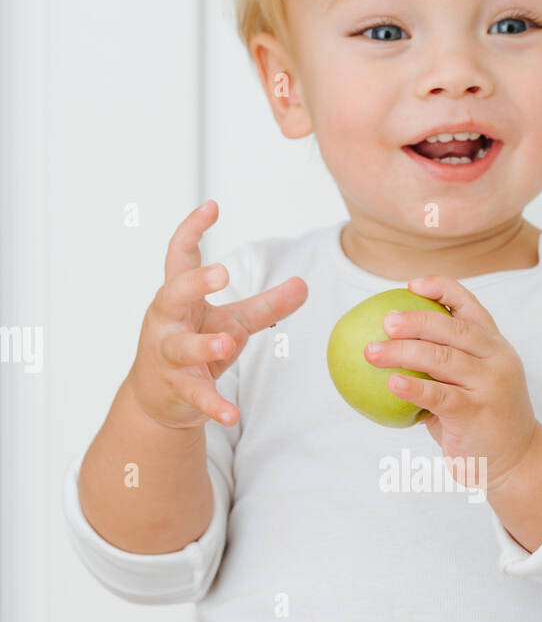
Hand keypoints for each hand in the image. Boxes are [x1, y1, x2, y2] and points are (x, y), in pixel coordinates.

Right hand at [127, 200, 307, 429]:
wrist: (158, 398)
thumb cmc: (196, 346)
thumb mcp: (233, 322)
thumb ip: (267, 305)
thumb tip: (304, 284)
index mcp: (179, 298)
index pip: (180, 257)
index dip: (192, 230)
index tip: (211, 207)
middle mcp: (168, 321)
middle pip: (173, 294)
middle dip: (194, 283)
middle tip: (221, 273)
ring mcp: (169, 356)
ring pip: (183, 347)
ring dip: (204, 345)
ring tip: (226, 343)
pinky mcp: (178, 389)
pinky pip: (197, 396)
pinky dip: (215, 406)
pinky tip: (232, 415)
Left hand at [363, 274, 539, 490]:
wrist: (517, 460)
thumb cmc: (482, 418)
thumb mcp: (473, 383)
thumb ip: (445, 364)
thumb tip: (389, 344)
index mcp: (495, 346)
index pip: (470, 306)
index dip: (441, 289)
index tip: (410, 285)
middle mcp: (496, 360)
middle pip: (452, 329)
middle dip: (415, 320)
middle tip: (384, 321)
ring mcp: (489, 385)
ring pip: (442, 358)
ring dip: (402, 352)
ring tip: (371, 352)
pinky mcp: (476, 413)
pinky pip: (439, 396)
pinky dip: (412, 387)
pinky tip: (391, 382)